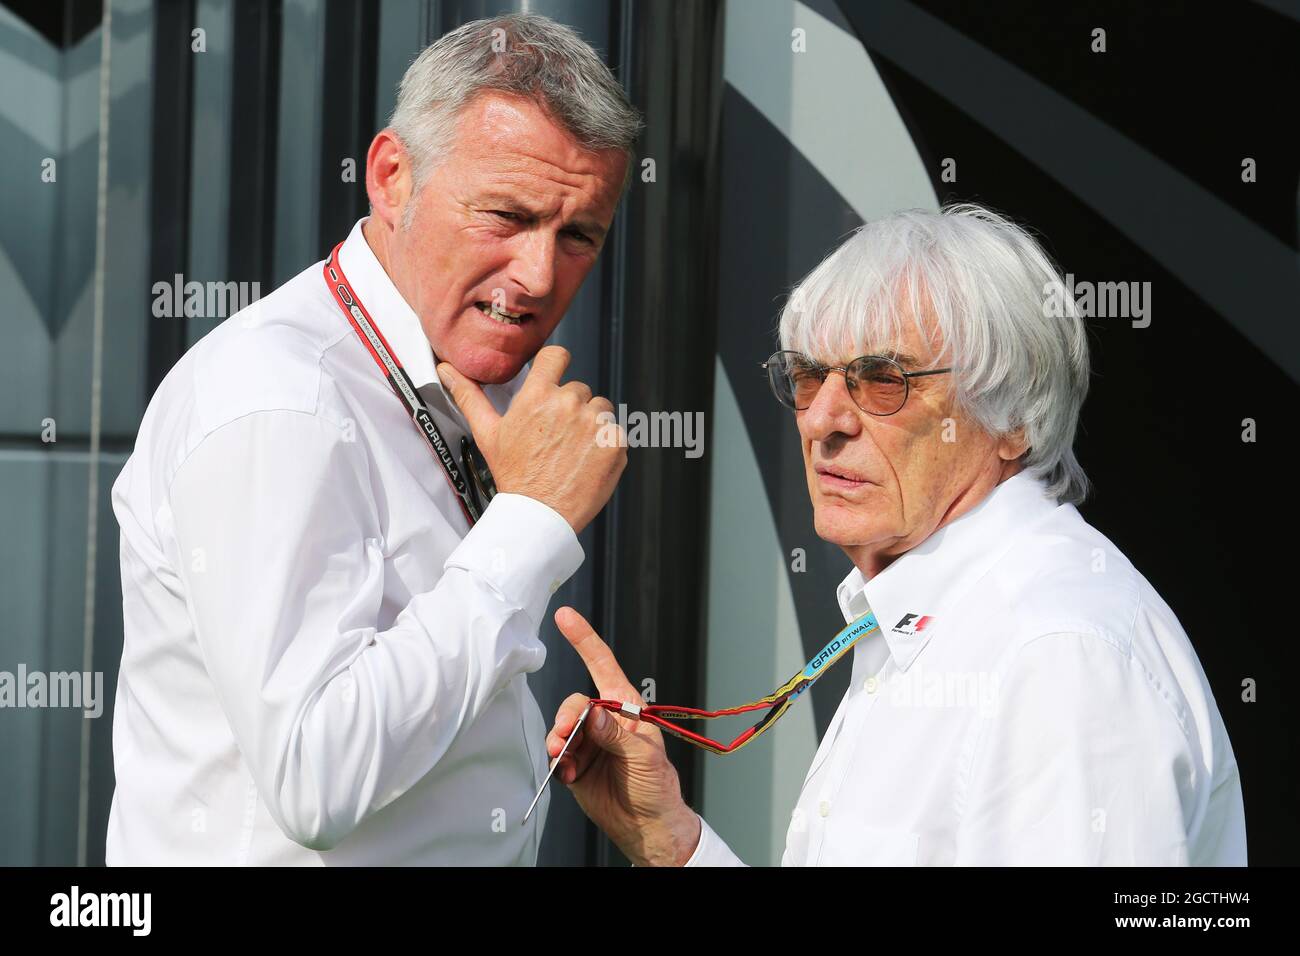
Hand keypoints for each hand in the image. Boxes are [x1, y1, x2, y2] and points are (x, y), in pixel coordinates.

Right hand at [437, 347, 624, 534]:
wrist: (540, 515)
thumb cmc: (515, 477)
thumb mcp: (487, 434)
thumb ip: (470, 396)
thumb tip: (447, 371)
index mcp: (539, 396)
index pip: (557, 356)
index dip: (556, 365)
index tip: (555, 378)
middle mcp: (569, 404)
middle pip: (579, 389)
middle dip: (570, 407)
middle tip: (555, 436)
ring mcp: (596, 423)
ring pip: (600, 409)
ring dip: (591, 424)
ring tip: (571, 450)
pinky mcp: (615, 443)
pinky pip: (615, 432)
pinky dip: (606, 445)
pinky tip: (586, 461)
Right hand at [547, 606, 701, 866]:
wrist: (646, 825)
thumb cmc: (656, 785)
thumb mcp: (644, 756)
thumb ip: (616, 734)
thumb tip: (593, 713)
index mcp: (627, 707)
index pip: (602, 665)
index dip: (584, 639)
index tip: (566, 617)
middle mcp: (605, 720)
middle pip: (575, 703)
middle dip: (567, 717)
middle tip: (566, 737)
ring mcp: (588, 742)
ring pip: (562, 729)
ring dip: (560, 743)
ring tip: (566, 760)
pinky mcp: (575, 764)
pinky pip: (557, 755)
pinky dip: (559, 764)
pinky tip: (570, 776)